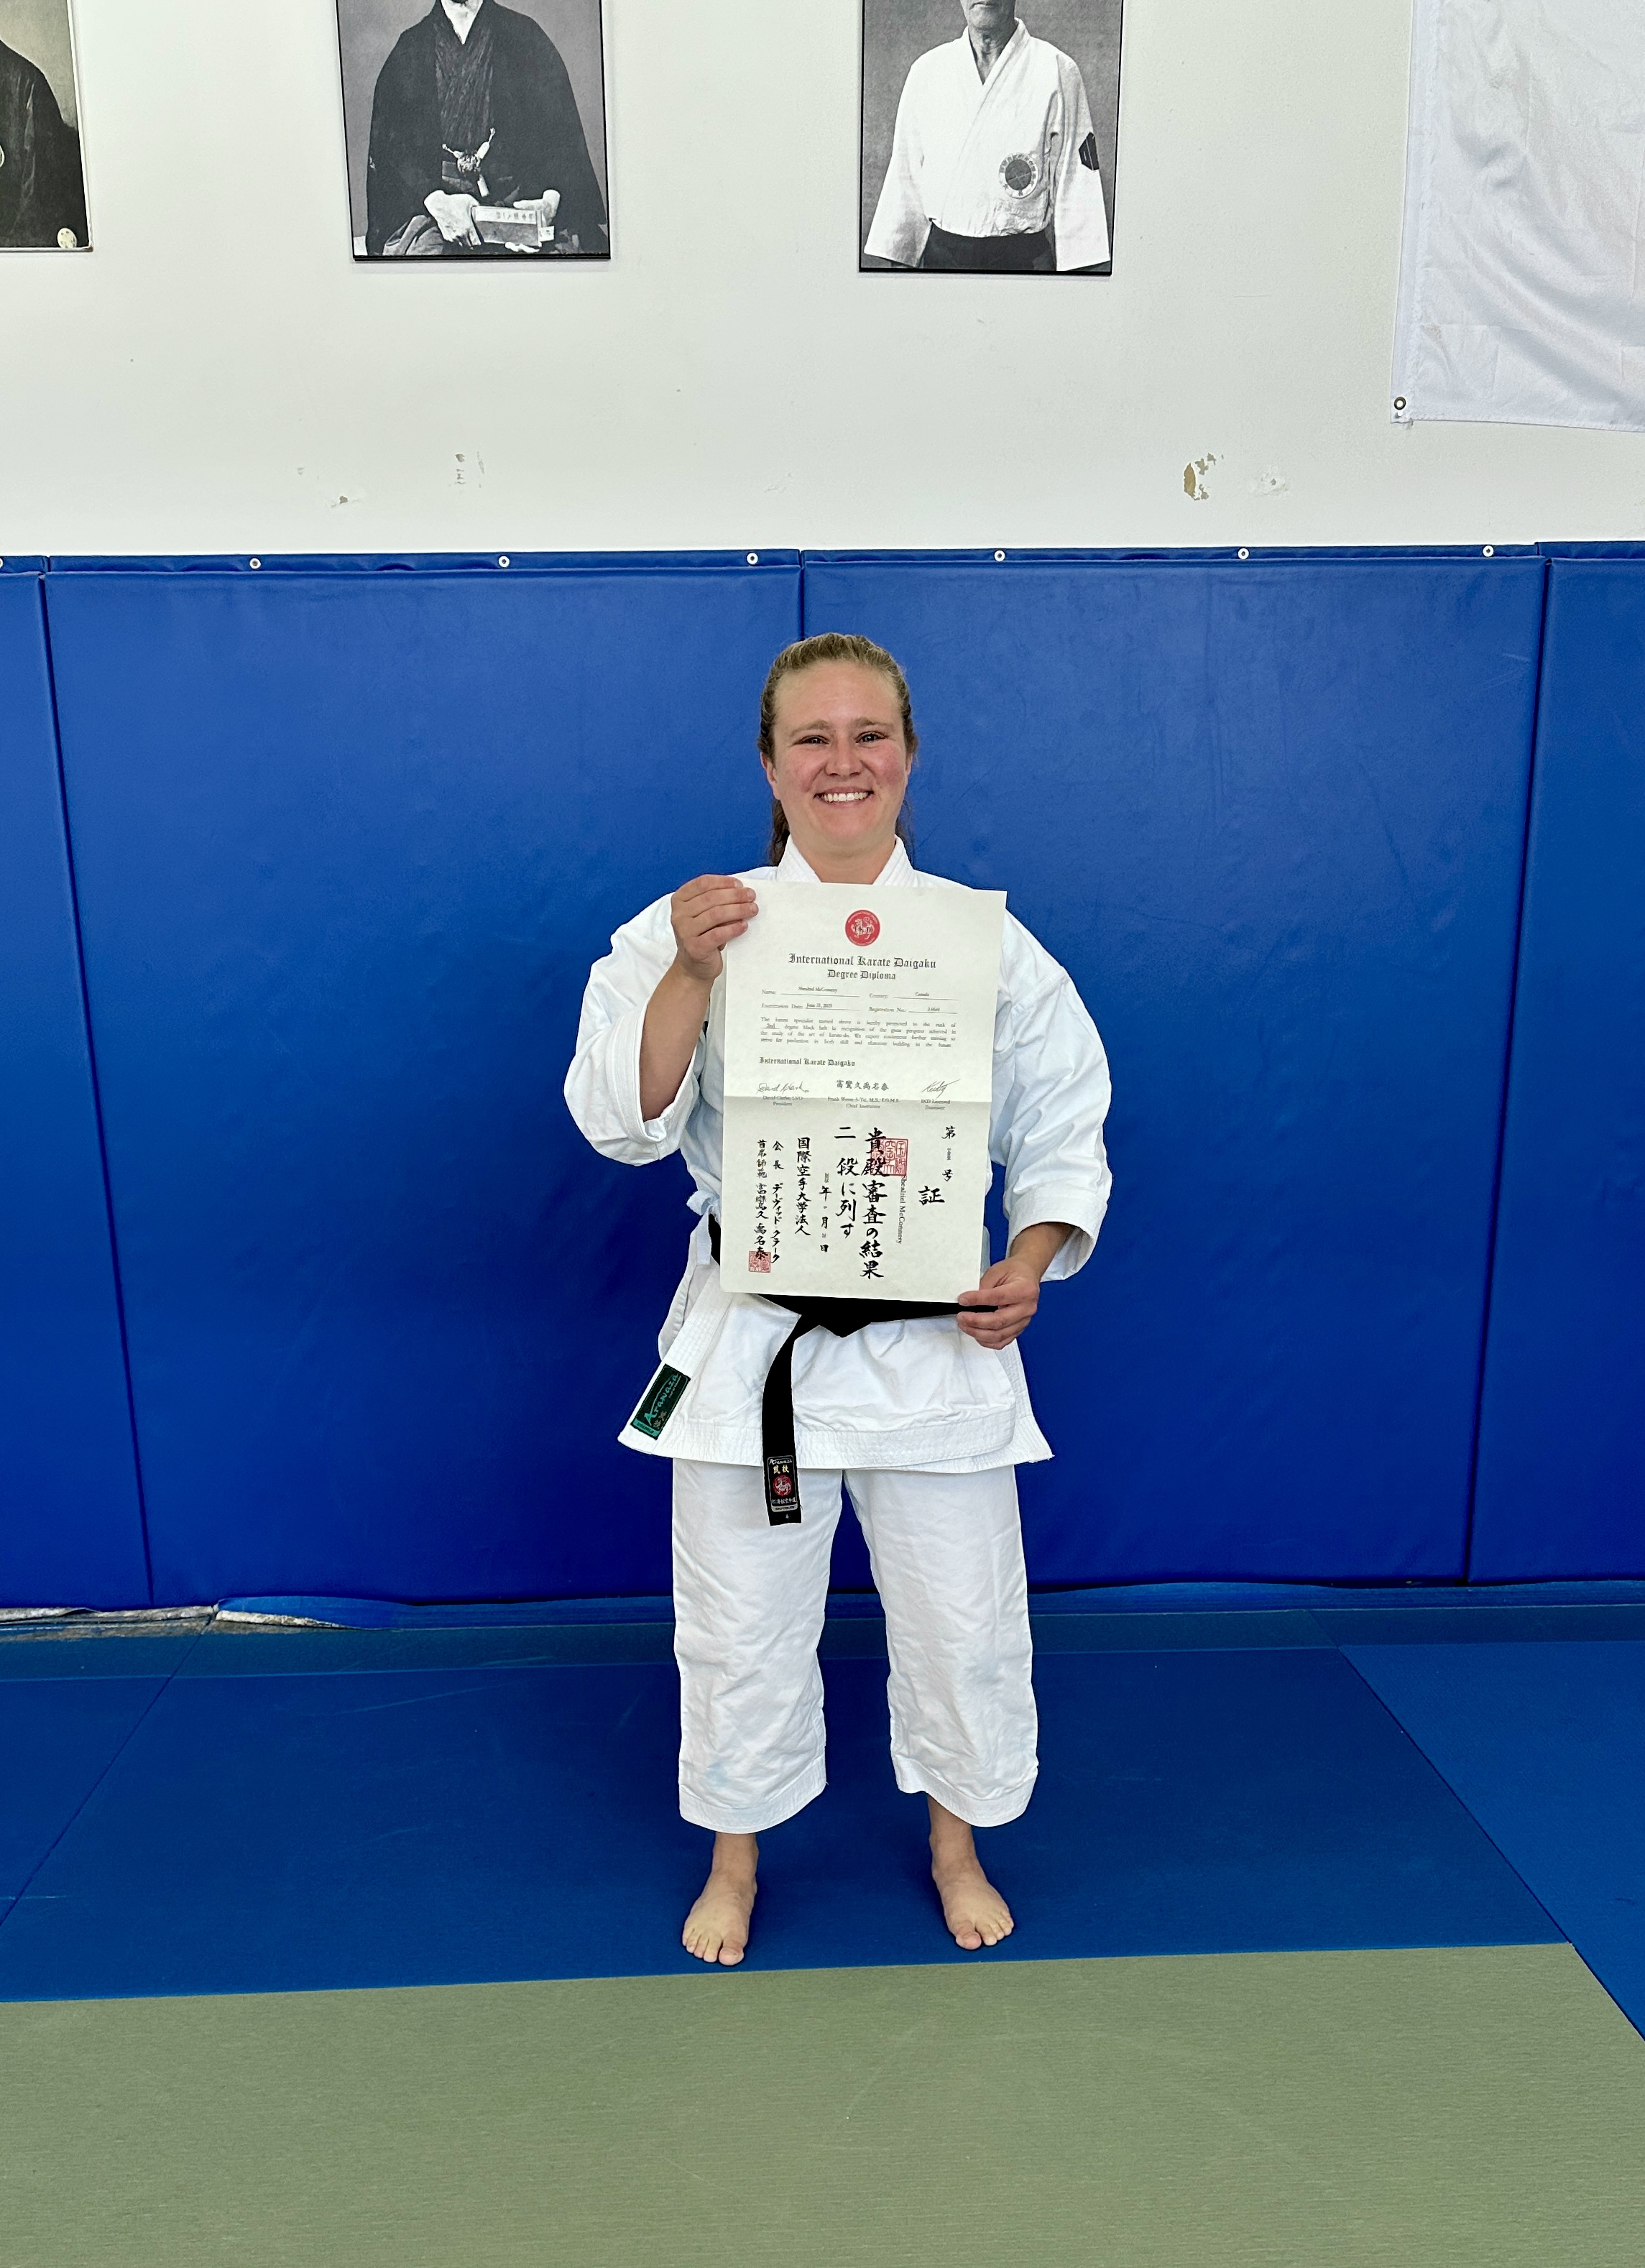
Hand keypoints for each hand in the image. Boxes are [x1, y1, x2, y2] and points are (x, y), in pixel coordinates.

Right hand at [424, 191, 480, 246]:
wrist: (438, 204)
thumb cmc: (452, 202)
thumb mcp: (469, 200)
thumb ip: (476, 205)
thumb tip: (480, 207)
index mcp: (468, 227)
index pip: (476, 241)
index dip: (479, 242)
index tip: (480, 241)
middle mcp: (460, 234)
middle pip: (469, 245)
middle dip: (472, 243)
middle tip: (473, 240)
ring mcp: (453, 236)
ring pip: (461, 244)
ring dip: (463, 242)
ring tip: (465, 238)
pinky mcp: (446, 235)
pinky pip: (453, 240)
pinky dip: (456, 239)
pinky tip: (457, 234)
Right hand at [670, 875, 757, 985]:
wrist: (694, 967)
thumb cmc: (702, 936)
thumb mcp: (704, 914)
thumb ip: (716, 902)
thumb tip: (741, 892)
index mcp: (680, 900)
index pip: (702, 883)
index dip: (723, 882)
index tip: (740, 885)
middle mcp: (679, 914)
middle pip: (711, 898)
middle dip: (735, 895)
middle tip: (751, 897)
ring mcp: (685, 931)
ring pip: (716, 914)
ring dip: (738, 910)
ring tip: (752, 910)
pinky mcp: (694, 947)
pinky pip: (718, 934)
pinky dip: (733, 928)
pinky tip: (744, 926)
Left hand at [955, 1223, 1072, 1349]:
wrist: (1026, 1276)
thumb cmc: (1014, 1272)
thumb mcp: (997, 1270)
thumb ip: (984, 1285)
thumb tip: (969, 1300)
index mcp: (1025, 1290)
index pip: (998, 1298)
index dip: (977, 1300)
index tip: (963, 1300)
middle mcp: (1027, 1308)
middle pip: (999, 1321)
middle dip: (975, 1321)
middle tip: (961, 1316)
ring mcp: (1024, 1321)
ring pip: (999, 1335)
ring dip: (978, 1333)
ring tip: (964, 1325)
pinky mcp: (1018, 1330)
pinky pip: (1002, 1341)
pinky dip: (987, 1341)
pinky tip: (976, 1333)